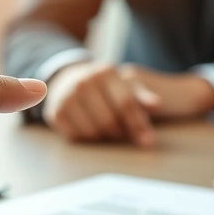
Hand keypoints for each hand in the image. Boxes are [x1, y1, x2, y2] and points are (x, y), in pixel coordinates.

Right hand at [42, 62, 213, 145]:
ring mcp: (67, 96)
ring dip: (105, 138)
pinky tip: (93, 131)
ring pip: (93, 131)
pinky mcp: (55, 112)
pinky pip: (77, 136)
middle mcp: (84, 81)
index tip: (148, 142)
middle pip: (109, 121)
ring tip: (110, 133)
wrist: (67, 81)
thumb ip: (141, 95)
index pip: (126, 104)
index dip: (138, 125)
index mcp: (106, 72)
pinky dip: (88, 139)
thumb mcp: (124, 85)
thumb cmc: (104, 87)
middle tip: (125, 137)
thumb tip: (158, 105)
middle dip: (121, 134)